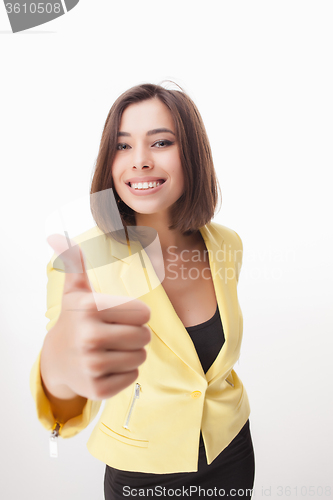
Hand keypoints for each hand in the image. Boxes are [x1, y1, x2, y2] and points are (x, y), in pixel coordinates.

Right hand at [40, 234, 150, 400]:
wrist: (57, 360)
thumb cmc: (75, 321)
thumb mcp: (75, 292)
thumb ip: (76, 264)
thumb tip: (62, 237)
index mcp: (90, 310)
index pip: (143, 314)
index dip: (136, 315)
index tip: (119, 317)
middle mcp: (90, 338)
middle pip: (144, 336)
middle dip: (135, 335)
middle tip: (116, 335)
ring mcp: (93, 366)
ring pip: (141, 357)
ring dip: (131, 353)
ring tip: (111, 350)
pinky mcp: (98, 389)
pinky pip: (133, 377)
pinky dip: (125, 372)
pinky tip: (107, 367)